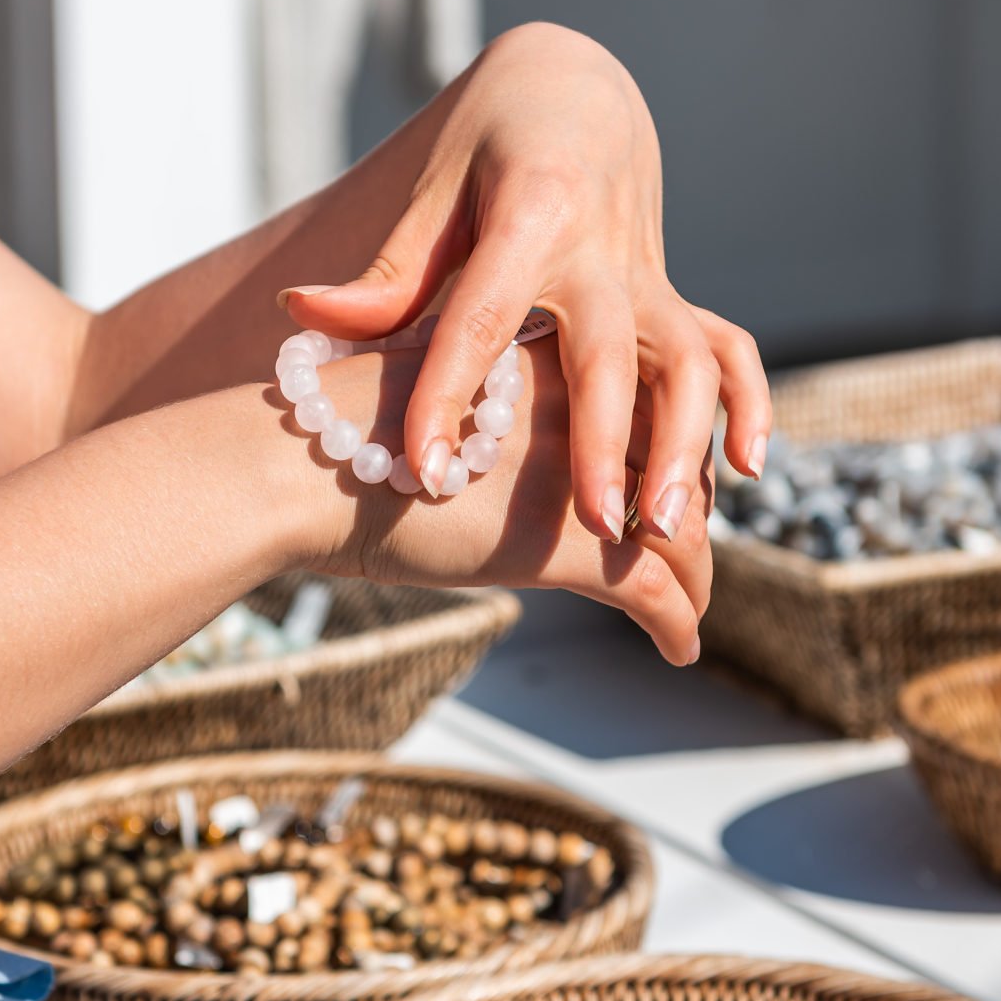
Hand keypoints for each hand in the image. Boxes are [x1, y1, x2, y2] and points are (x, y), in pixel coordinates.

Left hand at [276, 22, 768, 547]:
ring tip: (666, 524)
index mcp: (530, 214)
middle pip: (610, 353)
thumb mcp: (434, 191)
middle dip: (605, 441)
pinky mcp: (676, 297)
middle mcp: (603, 249)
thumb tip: (304, 312)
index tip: (426, 468)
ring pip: (689, 360)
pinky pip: (732, 349)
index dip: (451, 395)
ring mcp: (650, 277)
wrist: (574, 93)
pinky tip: (748, 471)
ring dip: (686, 443)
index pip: (484, 317)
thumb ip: (386, 271)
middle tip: (596, 524)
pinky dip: (750, 405)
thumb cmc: (486, 150)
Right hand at [295, 342, 710, 665]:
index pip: (641, 398)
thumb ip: (467, 404)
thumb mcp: (419, 390)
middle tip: (678, 547)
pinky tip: (679, 647)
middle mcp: (585, 402)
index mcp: (550, 353)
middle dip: (684, 512)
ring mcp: (586, 472)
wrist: (307, 461)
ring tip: (690, 604)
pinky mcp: (572, 543)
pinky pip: (656, 590)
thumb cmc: (334, 433)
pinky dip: (677, 624)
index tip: (650, 481)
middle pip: (676, 461)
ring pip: (681, 530)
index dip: (656, 448)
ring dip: (693, 576)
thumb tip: (467, 436)